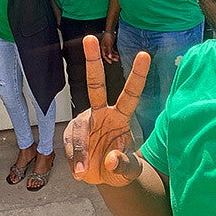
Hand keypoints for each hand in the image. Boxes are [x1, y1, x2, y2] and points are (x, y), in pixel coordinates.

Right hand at [64, 35, 149, 185]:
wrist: (103, 177)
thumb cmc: (120, 167)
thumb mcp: (128, 171)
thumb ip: (123, 165)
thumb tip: (110, 158)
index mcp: (120, 117)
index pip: (130, 94)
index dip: (137, 76)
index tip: (144, 55)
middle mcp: (101, 113)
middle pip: (95, 84)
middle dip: (92, 61)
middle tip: (90, 38)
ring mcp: (85, 122)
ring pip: (78, 130)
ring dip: (80, 151)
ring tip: (83, 172)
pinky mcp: (72, 135)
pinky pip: (71, 146)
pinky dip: (75, 160)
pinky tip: (80, 171)